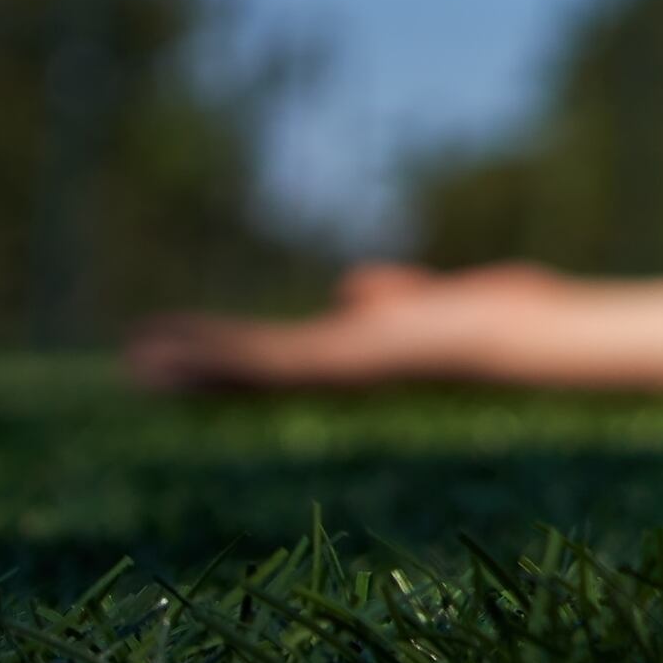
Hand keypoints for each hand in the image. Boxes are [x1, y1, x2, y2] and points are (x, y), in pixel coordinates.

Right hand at [120, 259, 563, 391]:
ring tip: (135, 356)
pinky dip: (218, 356)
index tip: (187, 355)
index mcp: (365, 361)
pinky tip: (185, 350)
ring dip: (191, 361)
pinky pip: (263, 360)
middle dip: (200, 367)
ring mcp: (336, 372)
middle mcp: (345, 374)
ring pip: (247, 368)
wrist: (526, 338)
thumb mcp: (432, 304)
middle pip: (256, 372)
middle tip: (138, 362)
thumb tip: (351, 288)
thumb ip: (391, 300)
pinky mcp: (334, 363)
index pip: (286, 362)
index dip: (232, 360)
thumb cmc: (502, 322)